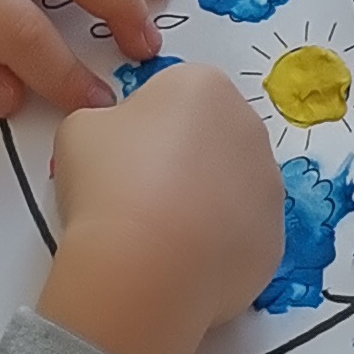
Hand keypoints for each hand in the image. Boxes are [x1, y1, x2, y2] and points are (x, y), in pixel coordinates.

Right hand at [38, 61, 286, 353]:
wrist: (142, 267)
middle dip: (182, 162)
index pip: (175, 96)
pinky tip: (182, 263)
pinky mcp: (274, 239)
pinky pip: (241, 236)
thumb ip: (106, 121)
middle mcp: (249, 127)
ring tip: (159, 236)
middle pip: (211, 138)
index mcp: (205, 86)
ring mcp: (268, 186)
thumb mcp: (80, 130)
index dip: (143, 128)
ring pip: (231, 188)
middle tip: (139, 197)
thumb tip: (122, 142)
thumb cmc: (108, 183)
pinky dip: (216, 248)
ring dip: (203, 204)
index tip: (121, 159)